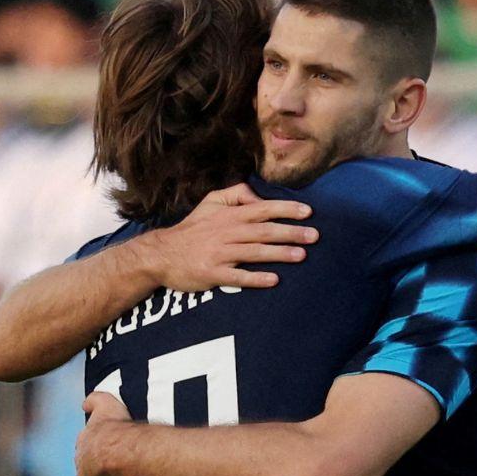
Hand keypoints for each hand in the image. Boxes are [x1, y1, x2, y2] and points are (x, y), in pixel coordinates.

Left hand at [76, 392, 132, 475]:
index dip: (96, 449)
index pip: (86, 447)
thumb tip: (84, 403)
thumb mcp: (106, 404)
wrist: (119, 451)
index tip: (105, 450)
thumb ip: (94, 400)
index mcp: (84, 444)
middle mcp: (81, 464)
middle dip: (95, 470)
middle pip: (87, 469)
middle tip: (112, 470)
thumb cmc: (115, 427)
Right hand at [146, 183, 317, 291]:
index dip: (286, 209)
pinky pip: (237, 276)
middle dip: (291, 232)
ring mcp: (219, 254)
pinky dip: (256, 278)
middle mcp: (226, 232)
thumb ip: (236, 195)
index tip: (308, 212)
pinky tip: (274, 280)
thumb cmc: (192, 229)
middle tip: (315, 236)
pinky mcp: (212, 273)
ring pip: (254, 252)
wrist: (161, 254)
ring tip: (301, 255)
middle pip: (263, 231)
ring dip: (279, 253)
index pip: (262, 209)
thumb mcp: (210, 203)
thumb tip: (258, 196)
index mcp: (228, 216)